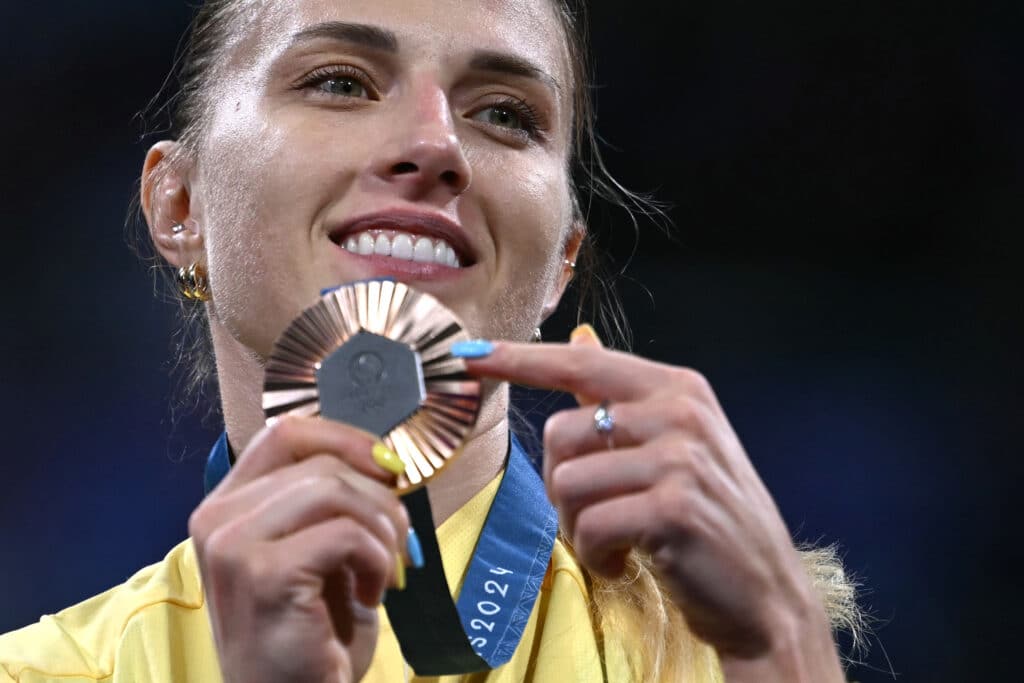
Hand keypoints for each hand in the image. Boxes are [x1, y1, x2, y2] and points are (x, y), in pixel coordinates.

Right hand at [188, 416, 411, 682]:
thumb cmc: (313, 631)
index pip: (286, 433)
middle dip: (380, 498)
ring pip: (334, 488)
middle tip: (399, 544)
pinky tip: (372, 594)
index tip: (388, 470)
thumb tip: (386, 459)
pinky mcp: (262, 574)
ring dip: (382, 528)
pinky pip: (346, 533)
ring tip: (385, 570)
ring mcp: (232, 545)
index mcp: (227, 505)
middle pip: (322, 462)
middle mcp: (216, 518)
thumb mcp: (321, 549)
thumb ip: (332, 500)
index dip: (347, 439)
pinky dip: (378, 559)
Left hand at [459, 335, 843, 680]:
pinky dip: (595, 555)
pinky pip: (591, 526)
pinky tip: (625, 562)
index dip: (519, 358)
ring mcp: (680, 459)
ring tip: (615, 542)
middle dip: (560, 485)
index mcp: (677, 388)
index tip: (469, 353)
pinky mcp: (674, 509)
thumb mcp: (677, 444)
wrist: (766, 591)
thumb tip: (579, 338)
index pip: (581, 362)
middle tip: (597, 515)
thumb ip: (622, 396)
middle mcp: (680, 412)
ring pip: (567, 482)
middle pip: (560, 432)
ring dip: (576, 526)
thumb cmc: (711, 517)